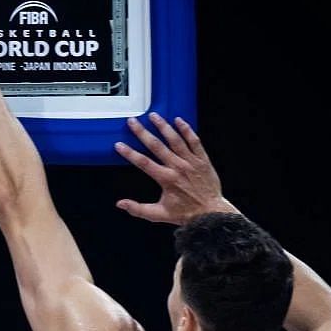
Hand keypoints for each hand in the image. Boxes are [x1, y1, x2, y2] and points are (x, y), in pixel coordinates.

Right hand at [113, 114, 230, 223]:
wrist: (211, 212)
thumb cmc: (185, 213)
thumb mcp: (159, 214)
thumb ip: (138, 209)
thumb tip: (120, 204)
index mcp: (166, 179)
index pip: (143, 163)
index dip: (130, 153)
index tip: (119, 145)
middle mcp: (178, 167)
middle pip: (157, 146)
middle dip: (143, 133)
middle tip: (133, 122)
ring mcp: (191, 161)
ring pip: (175, 140)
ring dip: (163, 126)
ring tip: (154, 116)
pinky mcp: (202, 159)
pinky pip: (194, 141)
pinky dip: (187, 130)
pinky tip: (179, 121)